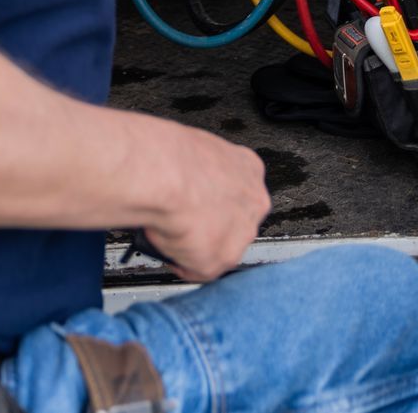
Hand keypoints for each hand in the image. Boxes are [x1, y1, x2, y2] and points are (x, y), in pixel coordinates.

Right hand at [143, 126, 270, 281]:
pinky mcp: (221, 259)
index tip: (195, 200)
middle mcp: (253, 202)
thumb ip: (199, 168)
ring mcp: (241, 233)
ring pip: (219, 248)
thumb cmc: (172, 155)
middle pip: (233, 221)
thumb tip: (180, 176)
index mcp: (248, 167)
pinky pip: (198, 269)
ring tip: (166, 231)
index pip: (236, 190)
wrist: (165, 176)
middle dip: (208, 225)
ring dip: (194, 245)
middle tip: (180, 219)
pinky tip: (164, 245)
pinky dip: (179, 262)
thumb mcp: (193, 148)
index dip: (213, 199)